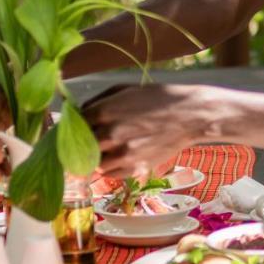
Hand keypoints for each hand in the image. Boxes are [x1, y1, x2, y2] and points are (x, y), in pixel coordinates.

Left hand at [81, 84, 213, 178]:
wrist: (189, 115)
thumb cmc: (157, 98)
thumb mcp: (124, 89)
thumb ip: (98, 101)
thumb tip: (79, 113)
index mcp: (105, 111)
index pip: (75, 125)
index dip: (74, 127)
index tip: (77, 128)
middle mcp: (110, 134)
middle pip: (81, 146)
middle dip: (83, 143)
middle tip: (91, 139)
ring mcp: (123, 154)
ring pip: (94, 164)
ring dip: (96, 158)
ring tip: (107, 149)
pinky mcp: (135, 168)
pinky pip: (111, 175)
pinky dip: (110, 168)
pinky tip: (118, 157)